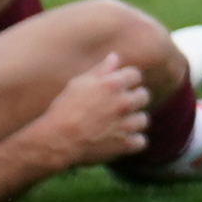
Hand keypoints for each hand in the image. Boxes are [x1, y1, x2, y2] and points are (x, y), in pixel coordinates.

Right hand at [22, 53, 152, 171]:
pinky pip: (141, 141)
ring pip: (143, 119)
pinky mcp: (125, 144)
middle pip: (143, 95)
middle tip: (118, 105)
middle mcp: (124, 102)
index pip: (135, 74)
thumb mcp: (79, 83)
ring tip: (118, 123)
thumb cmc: (65, 108)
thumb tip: (115, 57)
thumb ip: (100, 70)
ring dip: (133, 121)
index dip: (126, 79)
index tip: (119, 86)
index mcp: (113, 84)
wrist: (57, 139)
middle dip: (133, 98)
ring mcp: (127, 124)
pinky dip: (133, 141)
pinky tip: (121, 138)